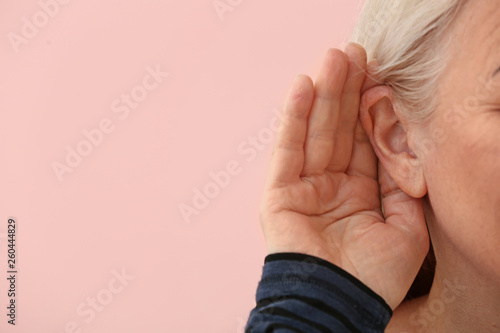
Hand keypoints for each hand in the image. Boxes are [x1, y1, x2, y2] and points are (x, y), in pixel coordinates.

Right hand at [259, 44, 428, 308]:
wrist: (338, 305)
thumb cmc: (373, 277)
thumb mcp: (405, 226)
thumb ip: (402, 185)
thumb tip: (402, 146)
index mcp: (358, 194)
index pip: (363, 142)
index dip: (370, 109)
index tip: (377, 74)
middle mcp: (329, 185)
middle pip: (339, 130)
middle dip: (347, 92)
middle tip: (353, 52)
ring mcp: (302, 186)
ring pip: (314, 132)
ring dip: (324, 94)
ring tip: (333, 58)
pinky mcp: (279, 192)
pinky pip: (287, 149)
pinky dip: (294, 118)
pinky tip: (303, 86)